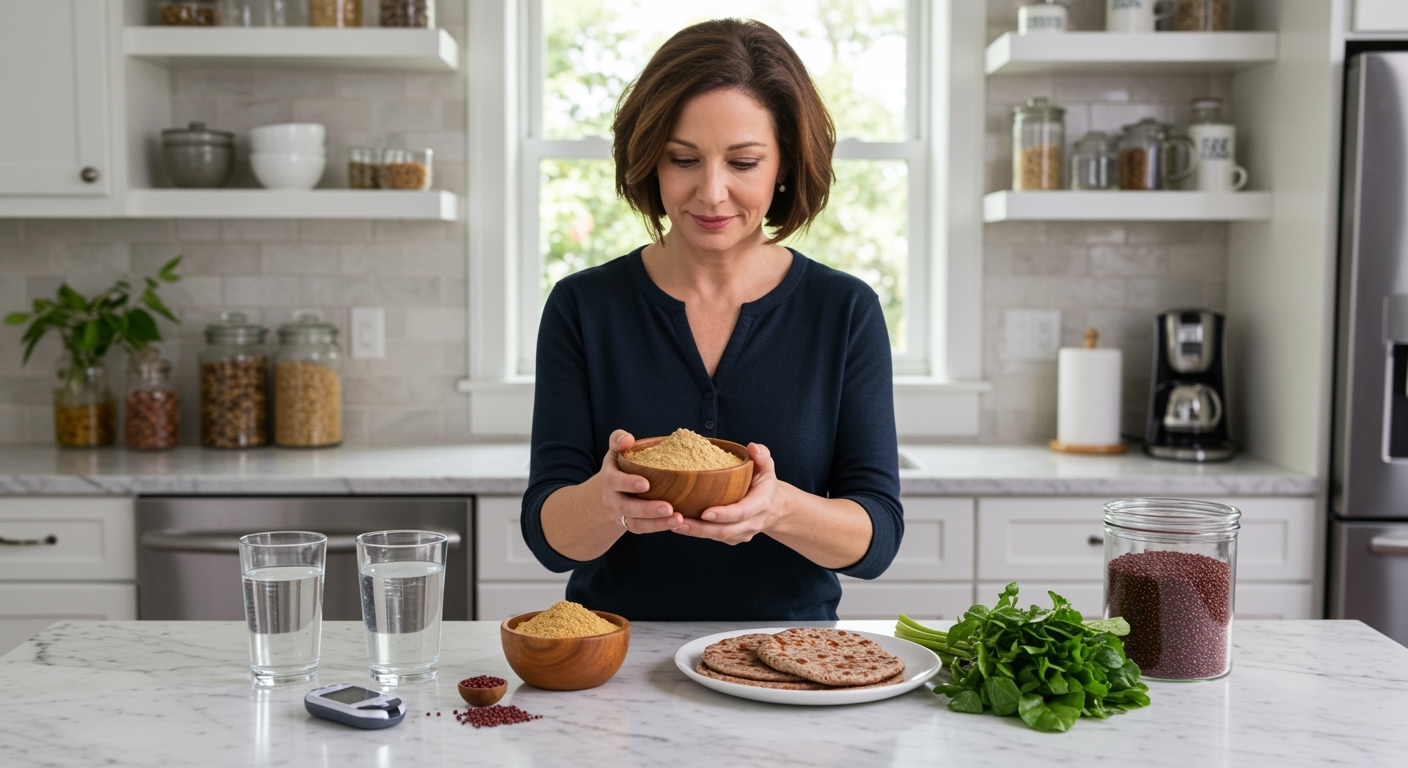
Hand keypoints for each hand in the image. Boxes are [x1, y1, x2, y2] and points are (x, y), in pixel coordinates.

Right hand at [600, 429, 684, 534]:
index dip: (628, 483)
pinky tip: (676, 523)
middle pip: (626, 507)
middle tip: (668, 507)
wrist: (608, 492)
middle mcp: (612, 499)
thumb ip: (619, 441)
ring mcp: (621, 514)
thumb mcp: (616, 452)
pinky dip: (659, 527)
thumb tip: (627, 438)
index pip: (615, 481)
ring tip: (678, 519)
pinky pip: (643, 529)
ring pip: (636, 523)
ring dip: (657, 522)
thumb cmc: (619, 467)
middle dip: (647, 509)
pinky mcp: (631, 524)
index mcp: (609, 478)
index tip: (646, 484)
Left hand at [673, 442, 788, 544]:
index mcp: (760, 504)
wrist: (775, 508)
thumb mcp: (768, 467)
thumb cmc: (766, 484)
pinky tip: (679, 525)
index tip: (705, 512)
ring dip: (694, 532)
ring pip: (716, 537)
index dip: (724, 514)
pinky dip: (696, 533)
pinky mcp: (733, 538)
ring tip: (673, 524)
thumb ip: (762, 456)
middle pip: (724, 530)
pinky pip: (713, 538)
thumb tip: (753, 447)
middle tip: (678, 521)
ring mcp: (742, 533)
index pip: (741, 512)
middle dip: (700, 528)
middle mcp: (751, 523)